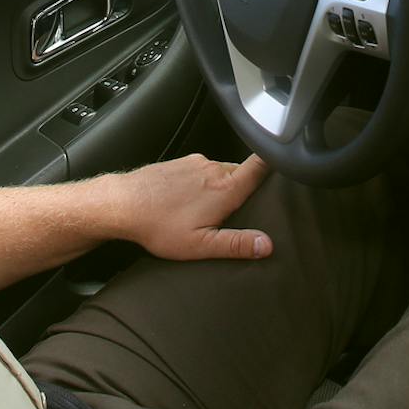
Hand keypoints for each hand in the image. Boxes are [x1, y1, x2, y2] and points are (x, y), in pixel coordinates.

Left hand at [104, 154, 271, 260]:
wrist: (122, 204)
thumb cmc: (159, 226)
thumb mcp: (200, 244)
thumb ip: (235, 244)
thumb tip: (266, 245)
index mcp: (224, 188)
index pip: (259, 167)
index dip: (275, 163)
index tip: (286, 164)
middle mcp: (213, 169)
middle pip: (242, 172)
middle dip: (247, 186)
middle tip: (246, 207)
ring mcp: (195, 163)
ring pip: (221, 171)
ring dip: (223, 186)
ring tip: (215, 209)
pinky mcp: (180, 163)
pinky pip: (202, 170)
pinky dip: (204, 182)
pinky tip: (192, 201)